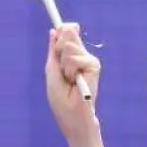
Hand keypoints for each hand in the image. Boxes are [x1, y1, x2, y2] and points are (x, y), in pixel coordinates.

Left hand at [45, 22, 100, 139]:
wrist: (73, 116)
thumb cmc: (61, 99)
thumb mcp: (53, 71)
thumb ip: (54, 51)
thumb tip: (54, 30)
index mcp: (70, 55)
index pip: (66, 32)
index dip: (61, 30)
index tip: (57, 36)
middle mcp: (81, 55)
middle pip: (68, 33)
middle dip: (58, 50)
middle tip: (62, 70)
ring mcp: (88, 60)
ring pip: (68, 46)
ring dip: (63, 66)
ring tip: (69, 79)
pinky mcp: (94, 66)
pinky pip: (75, 58)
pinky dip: (70, 71)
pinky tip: (75, 81)